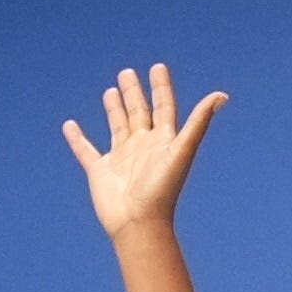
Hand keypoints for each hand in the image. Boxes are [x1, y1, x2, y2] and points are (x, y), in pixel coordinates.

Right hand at [59, 62, 226, 242]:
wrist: (139, 223)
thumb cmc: (162, 189)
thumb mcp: (181, 150)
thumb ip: (199, 122)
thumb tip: (221, 95)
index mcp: (162, 141)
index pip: (164, 107)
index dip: (161, 88)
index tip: (157, 67)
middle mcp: (142, 147)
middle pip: (139, 113)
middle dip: (133, 92)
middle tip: (127, 72)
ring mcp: (121, 159)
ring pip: (117, 127)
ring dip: (114, 109)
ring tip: (110, 91)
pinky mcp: (100, 171)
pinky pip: (86, 151)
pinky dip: (77, 138)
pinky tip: (69, 125)